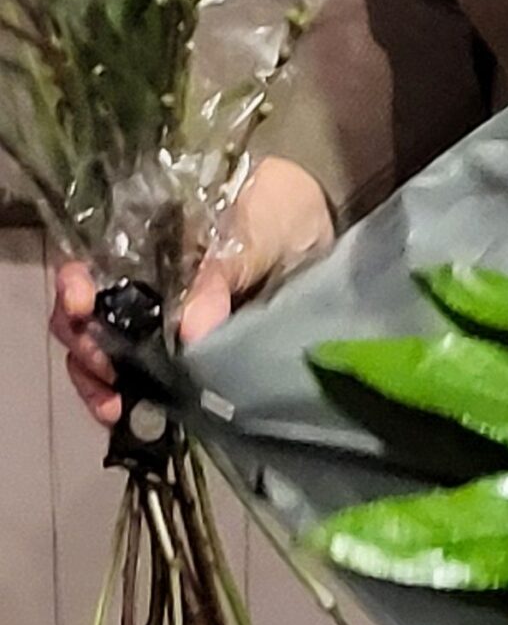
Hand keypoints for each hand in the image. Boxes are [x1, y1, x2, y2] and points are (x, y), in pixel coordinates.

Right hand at [49, 157, 335, 425]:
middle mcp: (135, 277)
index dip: (73, 283)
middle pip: (84, 313)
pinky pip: (137, 374)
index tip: (79, 305)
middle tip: (103, 367)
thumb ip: (222, 273)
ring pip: (102, 349)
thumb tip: (192, 331)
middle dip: (84, 344)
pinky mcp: (176, 349)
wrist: (318, 228)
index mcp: (144, 235)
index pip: (87, 259)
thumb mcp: (254, 230)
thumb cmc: (276, 211)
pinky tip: (128, 413)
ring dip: (98, 379)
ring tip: (113, 403)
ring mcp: (153, 316)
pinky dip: (128, 395)